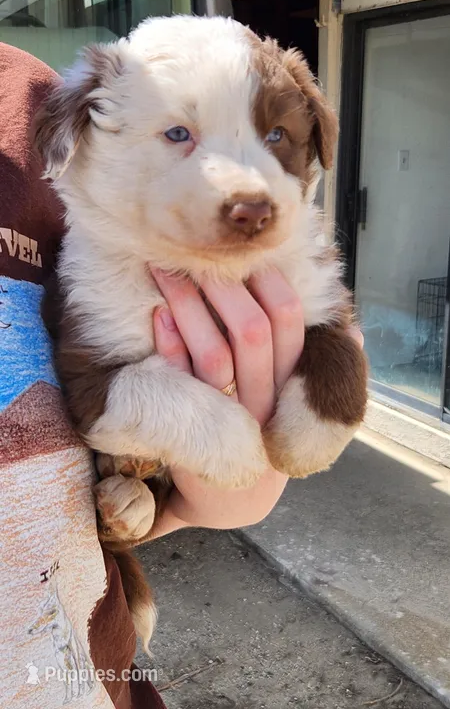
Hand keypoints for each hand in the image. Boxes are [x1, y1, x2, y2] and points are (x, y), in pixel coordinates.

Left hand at [149, 268, 304, 533]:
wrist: (230, 497)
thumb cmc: (265, 431)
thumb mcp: (299, 403)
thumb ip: (321, 368)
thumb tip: (353, 332)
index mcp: (294, 385)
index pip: (290, 322)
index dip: (268, 282)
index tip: (244, 253)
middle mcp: (266, 400)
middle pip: (250, 331)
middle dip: (223, 284)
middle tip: (196, 251)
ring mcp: (229, 417)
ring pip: (213, 353)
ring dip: (188, 306)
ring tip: (165, 270)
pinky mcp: (193, 429)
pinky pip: (180, 382)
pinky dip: (168, 344)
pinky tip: (157, 314)